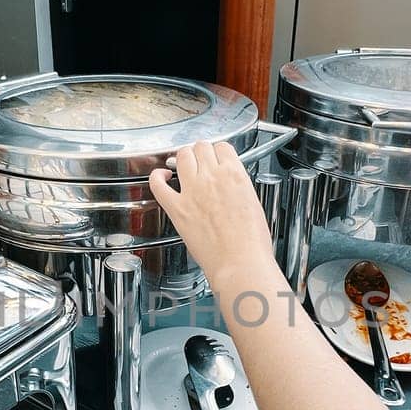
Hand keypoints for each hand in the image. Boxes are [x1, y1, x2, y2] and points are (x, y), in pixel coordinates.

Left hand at [149, 141, 276, 283]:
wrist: (240, 262)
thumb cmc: (250, 242)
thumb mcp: (253, 202)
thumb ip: (238, 187)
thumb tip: (230, 183)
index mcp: (234, 174)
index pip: (222, 147)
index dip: (218, 151)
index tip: (216, 157)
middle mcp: (212, 177)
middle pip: (201, 147)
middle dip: (201, 151)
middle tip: (201, 160)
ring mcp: (192, 191)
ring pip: (182, 156)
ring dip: (183, 157)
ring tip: (183, 163)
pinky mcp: (177, 208)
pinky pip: (158, 184)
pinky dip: (156, 177)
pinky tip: (161, 177)